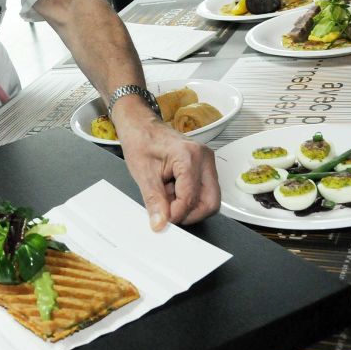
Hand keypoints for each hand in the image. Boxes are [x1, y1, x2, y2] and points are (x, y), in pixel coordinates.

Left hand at [115, 107, 219, 229]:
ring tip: (167, 196)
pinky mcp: (204, 166)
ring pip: (209, 198)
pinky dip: (188, 197)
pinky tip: (171, 189)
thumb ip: (154, 201)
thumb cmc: (140, 140)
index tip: (163, 220)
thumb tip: (161, 223)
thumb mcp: (142, 174)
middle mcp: (204, 158)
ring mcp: (207, 162)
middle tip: (168, 213)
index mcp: (189, 156)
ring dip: (188, 205)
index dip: (177, 214)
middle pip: (210, 202)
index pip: (191, 198)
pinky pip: (204, 191)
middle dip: (189, 214)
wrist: (140, 125)